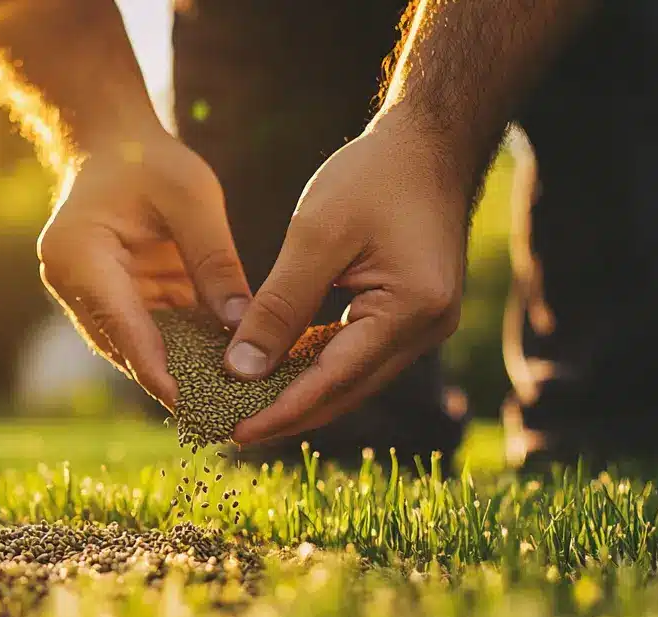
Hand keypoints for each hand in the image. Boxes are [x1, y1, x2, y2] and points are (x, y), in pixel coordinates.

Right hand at [38, 128, 250, 408]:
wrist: (111, 144)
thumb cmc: (149, 161)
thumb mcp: (192, 199)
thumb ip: (215, 262)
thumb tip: (242, 328)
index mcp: (79, 254)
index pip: (122, 323)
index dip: (156, 367)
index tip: (189, 404)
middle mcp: (72, 283)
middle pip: (124, 346)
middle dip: (170, 382)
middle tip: (217, 418)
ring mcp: (86, 296)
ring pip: (134, 349)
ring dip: (176, 374)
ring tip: (224, 407)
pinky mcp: (110, 301)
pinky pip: (147, 336)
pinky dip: (179, 354)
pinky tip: (219, 375)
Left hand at [223, 108, 470, 444]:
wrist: (428, 144)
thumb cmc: (375, 176)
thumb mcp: (316, 235)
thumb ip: (279, 305)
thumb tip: (242, 369)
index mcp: (411, 309)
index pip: (335, 379)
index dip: (283, 409)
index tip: (236, 430)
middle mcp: (426, 329)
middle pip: (346, 390)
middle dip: (288, 414)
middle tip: (230, 431)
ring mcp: (423, 325)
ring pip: (351, 378)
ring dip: (300, 395)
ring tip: (244, 410)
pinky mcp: (409, 315)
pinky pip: (357, 355)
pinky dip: (316, 367)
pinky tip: (276, 375)